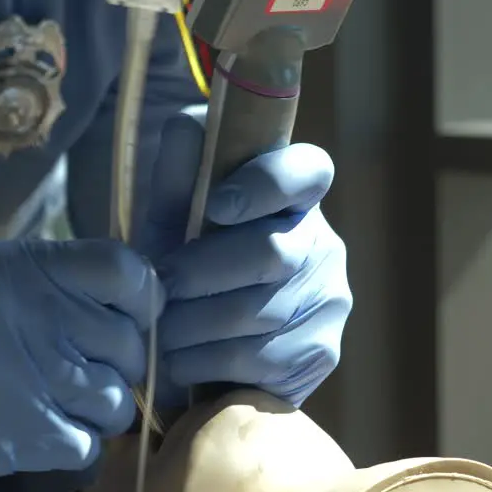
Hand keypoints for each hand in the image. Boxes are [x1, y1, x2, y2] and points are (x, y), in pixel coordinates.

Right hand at [0, 239, 161, 483]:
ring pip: (116, 400)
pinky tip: (40, 434)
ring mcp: (28, 377)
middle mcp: (36, 315)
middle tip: (87, 373)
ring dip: (98, 409)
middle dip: (120, 364)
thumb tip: (114, 306)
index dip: (144, 300)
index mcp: (26, 268)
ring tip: (61, 407)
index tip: (131, 318)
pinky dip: (71, 445)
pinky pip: (84, 445)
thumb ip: (44, 283)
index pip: (129, 271)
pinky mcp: (15, 435)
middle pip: (130, 345)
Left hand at [146, 116, 351, 406]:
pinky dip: (209, 363)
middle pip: (273, 253)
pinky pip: (264, 359)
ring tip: (160, 328)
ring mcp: (331, 299)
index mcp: (295, 194)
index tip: (216, 207)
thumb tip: (188, 128)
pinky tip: (182, 361)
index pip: (308, 170)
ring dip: (197, 324)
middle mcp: (324, 242)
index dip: (266, 184)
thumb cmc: (181, 265)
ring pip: (262, 312)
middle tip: (160, 286)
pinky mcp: (323, 352)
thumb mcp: (168, 218)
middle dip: (204, 273)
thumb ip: (176, 174)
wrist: (186, 348)